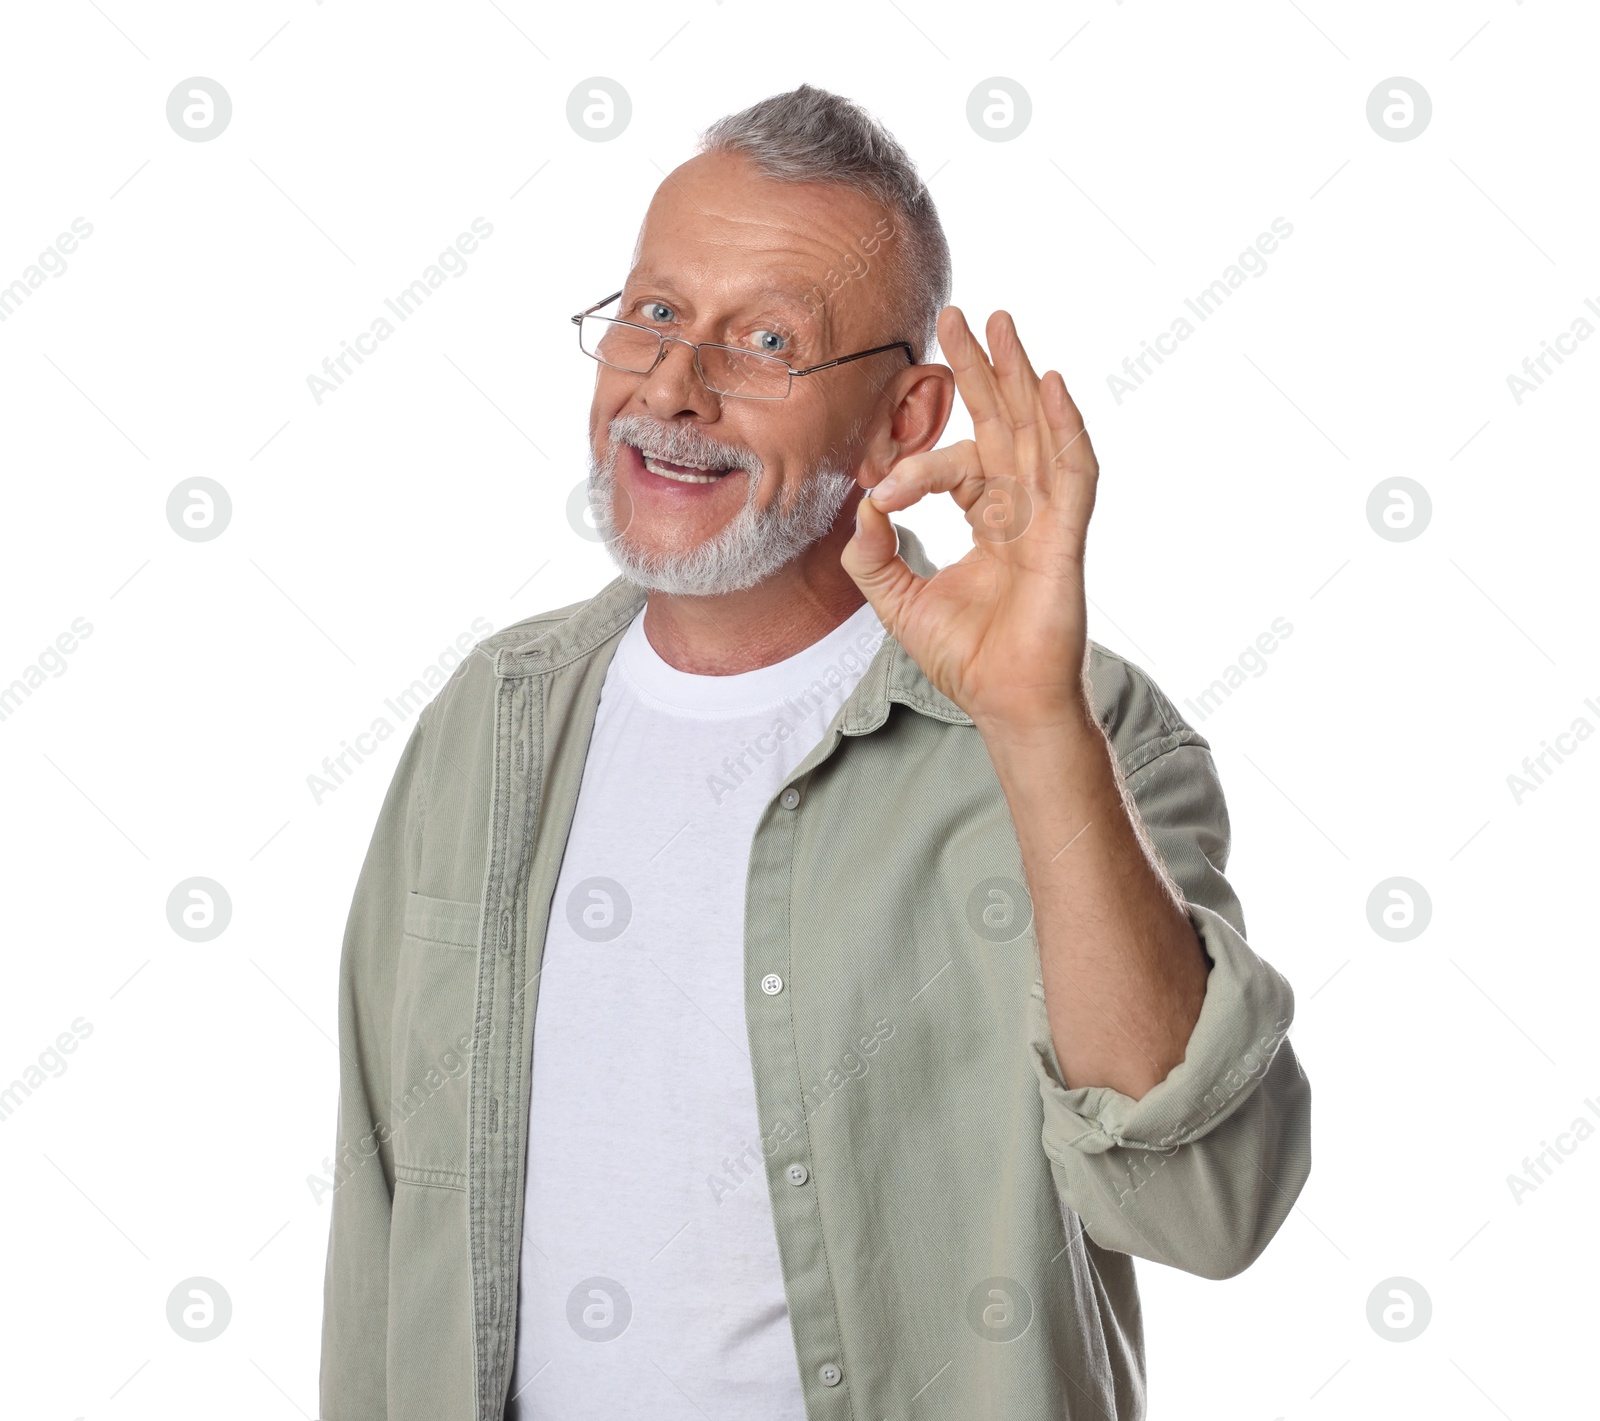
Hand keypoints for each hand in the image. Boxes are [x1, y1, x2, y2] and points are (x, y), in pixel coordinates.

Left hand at [841, 306, 1099, 734]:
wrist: (1003, 702)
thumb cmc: (965, 658)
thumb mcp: (898, 601)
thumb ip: (873, 555)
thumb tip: (860, 505)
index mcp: (992, 518)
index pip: (959, 464)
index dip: (916, 466)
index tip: (879, 487)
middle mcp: (1024, 508)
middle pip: (1005, 422)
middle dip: (983, 369)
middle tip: (961, 315)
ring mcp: (1049, 518)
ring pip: (1037, 431)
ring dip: (1020, 376)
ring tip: (1002, 324)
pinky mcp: (1066, 538)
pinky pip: (1072, 472)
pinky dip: (1063, 428)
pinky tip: (1048, 385)